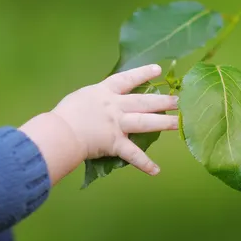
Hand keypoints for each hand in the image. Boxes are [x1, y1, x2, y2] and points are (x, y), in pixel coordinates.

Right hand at [19, 64, 178, 184]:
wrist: (60, 131)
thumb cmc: (65, 113)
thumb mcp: (81, 97)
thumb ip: (94, 99)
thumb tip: (97, 101)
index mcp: (104, 92)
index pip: (127, 79)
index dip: (143, 73)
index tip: (158, 70)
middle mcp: (115, 106)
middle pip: (143, 101)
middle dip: (163, 100)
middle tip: (179, 100)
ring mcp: (117, 124)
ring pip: (145, 122)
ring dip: (165, 123)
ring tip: (180, 123)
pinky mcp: (115, 143)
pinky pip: (133, 155)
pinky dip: (144, 163)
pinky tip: (156, 170)